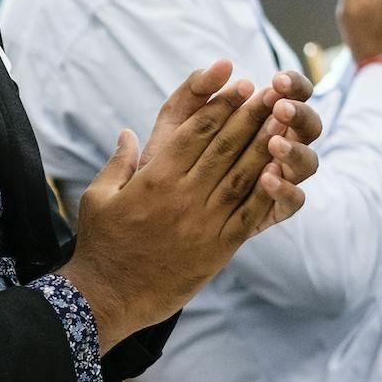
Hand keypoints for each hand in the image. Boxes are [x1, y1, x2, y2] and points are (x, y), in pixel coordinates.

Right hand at [61, 60, 320, 343]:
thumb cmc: (100, 244)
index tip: (240, 86)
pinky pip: (250, 214)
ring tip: (284, 123)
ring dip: (266, 146)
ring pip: (243, 176)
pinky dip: (269, 191)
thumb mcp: (98, 197)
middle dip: (251, 116)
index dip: (222, 106)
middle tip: (272, 93)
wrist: (109, 295)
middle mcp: (183, 195)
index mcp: (155, 178)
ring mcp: (204, 222)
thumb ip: (118, 163)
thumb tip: (127, 133)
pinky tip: (283, 172)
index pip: (196, 132)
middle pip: (226, 147)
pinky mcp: (218, 248)